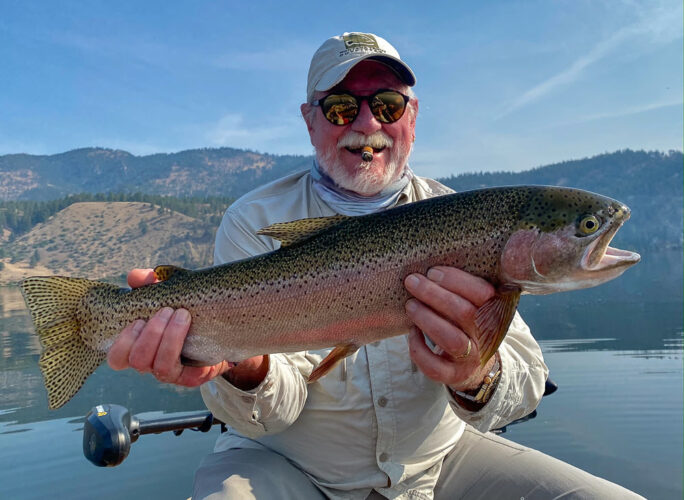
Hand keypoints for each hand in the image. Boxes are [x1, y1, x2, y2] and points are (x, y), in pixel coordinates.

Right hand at [107, 268, 231, 386]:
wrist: (220, 328)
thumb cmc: (185, 310)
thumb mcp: (167, 293)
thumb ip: (149, 283)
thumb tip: (136, 276)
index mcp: (138, 348)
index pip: (116, 358)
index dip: (121, 342)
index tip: (138, 319)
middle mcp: (151, 363)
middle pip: (135, 361)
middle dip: (149, 335)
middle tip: (165, 310)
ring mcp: (171, 373)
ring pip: (159, 366)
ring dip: (168, 338)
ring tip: (182, 314)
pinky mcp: (192, 378)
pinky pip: (185, 373)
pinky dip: (185, 349)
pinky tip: (191, 328)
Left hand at [404, 266, 496, 390]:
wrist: (476, 367)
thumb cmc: (469, 326)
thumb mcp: (475, 306)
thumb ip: (464, 290)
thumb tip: (430, 268)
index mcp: (494, 313)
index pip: (483, 293)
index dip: (456, 280)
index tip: (433, 271)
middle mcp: (486, 337)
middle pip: (464, 313)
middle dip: (434, 294)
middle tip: (412, 281)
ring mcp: (471, 359)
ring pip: (452, 340)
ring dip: (427, 319)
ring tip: (410, 305)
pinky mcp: (454, 376)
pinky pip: (435, 367)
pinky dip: (419, 349)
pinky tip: (411, 333)